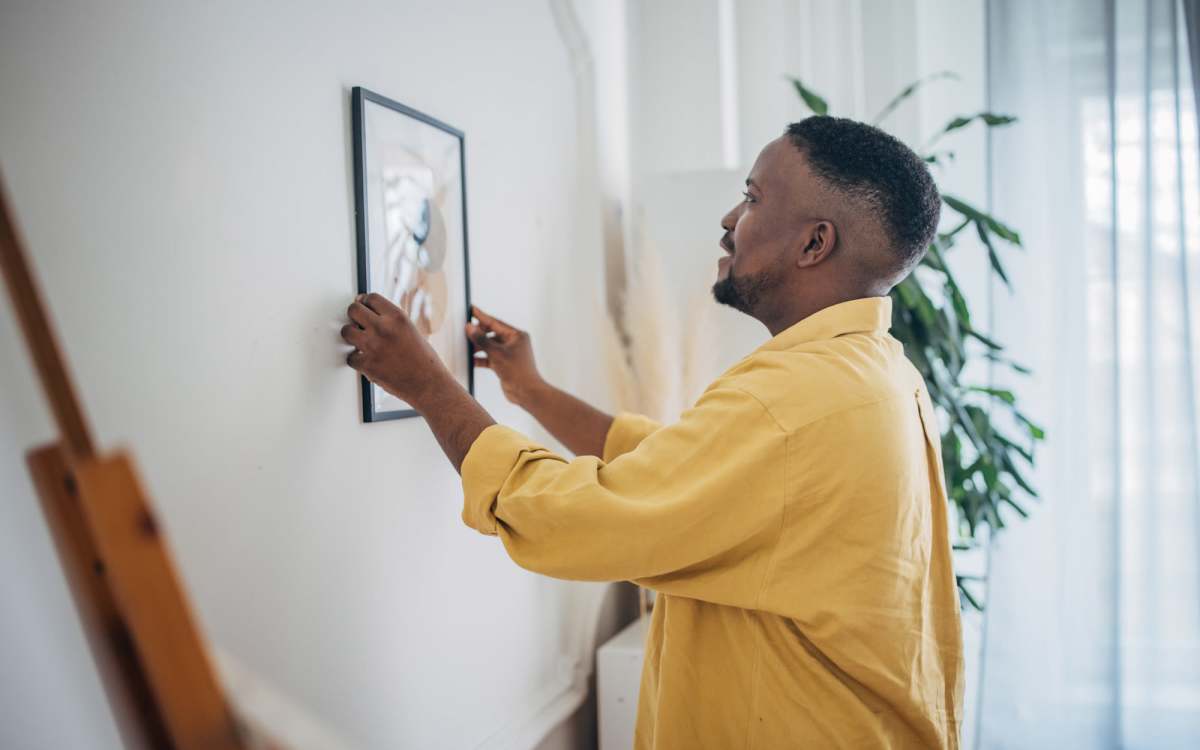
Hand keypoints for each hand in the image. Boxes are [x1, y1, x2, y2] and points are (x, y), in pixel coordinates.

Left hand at [342, 293, 452, 408]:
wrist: (428, 384)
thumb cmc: (423, 359)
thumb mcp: (410, 329)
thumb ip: (390, 320)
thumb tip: (368, 312)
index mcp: (397, 316)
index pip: (371, 298)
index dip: (365, 302)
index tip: (363, 306)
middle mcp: (383, 328)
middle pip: (353, 310)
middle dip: (354, 315)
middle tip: (359, 323)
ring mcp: (373, 346)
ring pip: (346, 331)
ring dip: (351, 335)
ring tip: (360, 341)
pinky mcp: (367, 365)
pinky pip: (350, 356)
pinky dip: (356, 360)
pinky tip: (367, 360)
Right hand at [466, 306, 544, 405]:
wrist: (526, 392)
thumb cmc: (518, 372)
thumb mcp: (497, 353)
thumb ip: (481, 340)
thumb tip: (470, 327)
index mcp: (517, 335)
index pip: (496, 322)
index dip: (482, 316)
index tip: (471, 309)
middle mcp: (514, 343)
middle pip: (492, 333)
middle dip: (479, 333)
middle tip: (465, 330)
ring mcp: (509, 353)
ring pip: (490, 346)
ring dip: (479, 347)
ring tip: (466, 346)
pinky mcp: (504, 364)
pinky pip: (490, 357)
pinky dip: (481, 358)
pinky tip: (471, 360)